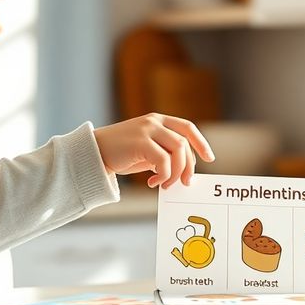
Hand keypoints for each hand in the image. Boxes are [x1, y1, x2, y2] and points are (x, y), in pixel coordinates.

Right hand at [93, 113, 214, 188]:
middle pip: (184, 143)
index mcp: (158, 120)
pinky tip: (152, 182)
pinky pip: (163, 160)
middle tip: (185, 183)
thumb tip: (184, 171)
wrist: (94, 153)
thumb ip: (164, 154)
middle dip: (188, 166)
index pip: (187, 128)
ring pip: (178, 150)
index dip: (201, 143)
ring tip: (165, 184)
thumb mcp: (146, 150)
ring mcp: (147, 129)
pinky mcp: (140, 141)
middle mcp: (154, 121)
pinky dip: (163, 175)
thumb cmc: (121, 154)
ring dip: (175, 172)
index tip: (209, 158)